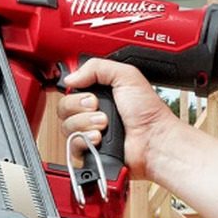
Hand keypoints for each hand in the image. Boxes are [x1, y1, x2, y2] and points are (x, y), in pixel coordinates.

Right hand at [58, 58, 178, 178]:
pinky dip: (84, 140)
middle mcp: (92, 112)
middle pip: (64, 107)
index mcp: (99, 93)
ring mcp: (89, 131)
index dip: (75, 90)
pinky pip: (71, 145)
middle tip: (97, 106)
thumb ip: (97, 67)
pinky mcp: (89, 150)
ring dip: (85, 123)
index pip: (71, 89)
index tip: (88, 92)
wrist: (153, 140)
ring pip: (66, 126)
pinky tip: (99, 138)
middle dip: (80, 106)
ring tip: (104, 124)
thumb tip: (71, 76)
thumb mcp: (126, 76)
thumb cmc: (148, 112)